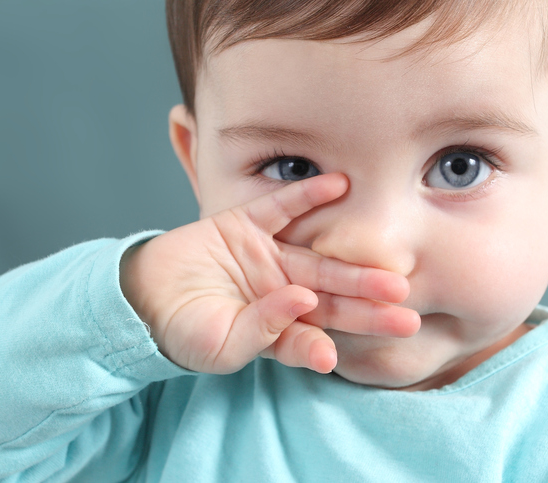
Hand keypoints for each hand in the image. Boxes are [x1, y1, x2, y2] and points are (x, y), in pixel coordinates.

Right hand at [120, 173, 419, 374]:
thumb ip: (264, 331)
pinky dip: (307, 195)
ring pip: (317, 256)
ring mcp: (267, 256)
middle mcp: (281, 292)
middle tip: (408, 297)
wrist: (140, 297)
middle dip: (369, 297)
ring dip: (352, 257)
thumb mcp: (221, 344)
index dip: (356, 330)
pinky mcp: (246, 224)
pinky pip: (280, 207)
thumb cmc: (181, 331)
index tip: (393, 327)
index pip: (323, 330)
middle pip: (333, 295)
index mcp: (278, 327)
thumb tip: (306, 306)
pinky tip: (340, 185)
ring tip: (390, 262)